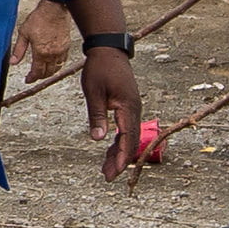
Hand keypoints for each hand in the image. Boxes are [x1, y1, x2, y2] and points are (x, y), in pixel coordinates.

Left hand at [15, 0, 78, 84]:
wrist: (54, 9)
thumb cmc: (39, 18)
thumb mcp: (23, 34)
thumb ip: (18, 50)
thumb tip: (13, 62)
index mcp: (41, 52)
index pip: (37, 72)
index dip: (31, 78)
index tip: (27, 80)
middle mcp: (52, 54)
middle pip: (47, 73)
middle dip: (39, 76)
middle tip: (34, 76)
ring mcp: (61, 51)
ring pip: (56, 68)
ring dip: (49, 72)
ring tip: (42, 71)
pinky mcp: (67, 46)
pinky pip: (63, 61)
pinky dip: (57, 65)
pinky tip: (53, 62)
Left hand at [83, 43, 145, 181]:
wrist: (109, 49)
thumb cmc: (100, 68)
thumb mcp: (94, 92)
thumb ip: (97, 116)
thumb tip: (98, 139)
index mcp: (128, 106)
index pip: (127, 137)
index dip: (122, 156)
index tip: (116, 171)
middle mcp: (135, 109)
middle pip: (130, 140)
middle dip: (120, 160)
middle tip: (108, 177)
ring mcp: (133, 108)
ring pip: (128, 136)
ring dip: (118, 153)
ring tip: (107, 170)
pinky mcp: (128, 107)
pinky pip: (126, 128)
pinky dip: (118, 141)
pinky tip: (109, 151)